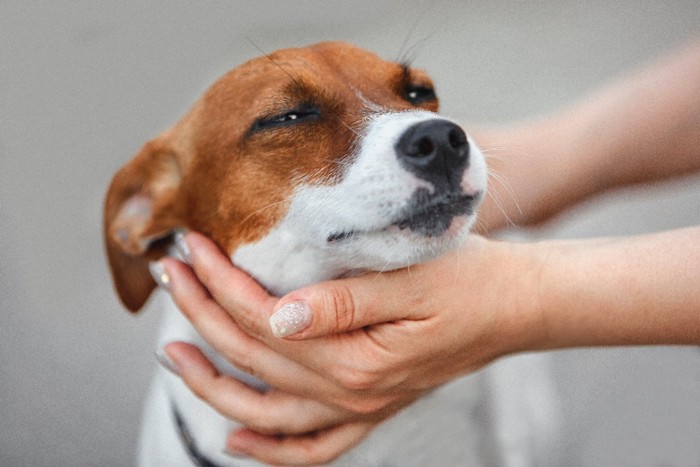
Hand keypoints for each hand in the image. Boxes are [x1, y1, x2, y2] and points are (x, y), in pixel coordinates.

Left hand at [157, 231, 543, 462]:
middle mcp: (351, 393)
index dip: (220, 283)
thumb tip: (278, 317)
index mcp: (356, 357)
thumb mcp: (413, 282)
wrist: (515, 307)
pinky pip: (314, 446)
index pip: (264, 319)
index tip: (190, 248)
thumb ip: (344, 301)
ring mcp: (361, 407)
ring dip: (214, 386)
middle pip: (254, 358)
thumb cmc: (470, 282)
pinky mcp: (372, 406)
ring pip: (268, 412)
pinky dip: (272, 450)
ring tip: (173, 356)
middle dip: (202, 314)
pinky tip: (237, 437)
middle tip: (168, 275)